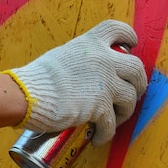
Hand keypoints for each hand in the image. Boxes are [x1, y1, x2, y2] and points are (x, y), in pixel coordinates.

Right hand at [3, 20, 147, 144]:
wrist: (27, 94)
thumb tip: (88, 73)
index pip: (118, 30)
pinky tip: (98, 137)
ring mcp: (105, 83)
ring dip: (125, 112)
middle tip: (133, 92)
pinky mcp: (100, 107)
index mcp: (92, 43)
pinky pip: (112, 124)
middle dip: (139, 83)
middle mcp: (103, 60)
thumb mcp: (63, 55)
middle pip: (137, 68)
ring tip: (113, 119)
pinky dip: (106, 134)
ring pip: (131, 98)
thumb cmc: (38, 77)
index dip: (129, 36)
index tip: (132, 44)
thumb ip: (81, 60)